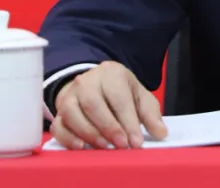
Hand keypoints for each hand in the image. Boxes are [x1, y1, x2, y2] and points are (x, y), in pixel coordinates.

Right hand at [50, 61, 167, 149]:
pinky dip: (68, 138)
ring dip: (89, 133)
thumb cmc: (120, 92)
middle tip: (121, 146)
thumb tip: (161, 133)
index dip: (128, 121)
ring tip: (104, 147)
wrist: (96, 84)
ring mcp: (70, 95)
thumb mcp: (139, 97)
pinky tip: (82, 147)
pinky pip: (58, 125)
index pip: (119, 97)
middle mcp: (86, 81)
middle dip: (109, 128)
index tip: (136, 142)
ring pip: (72, 113)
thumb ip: (150, 115)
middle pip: (93, 104)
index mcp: (111, 73)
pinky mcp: (59, 110)